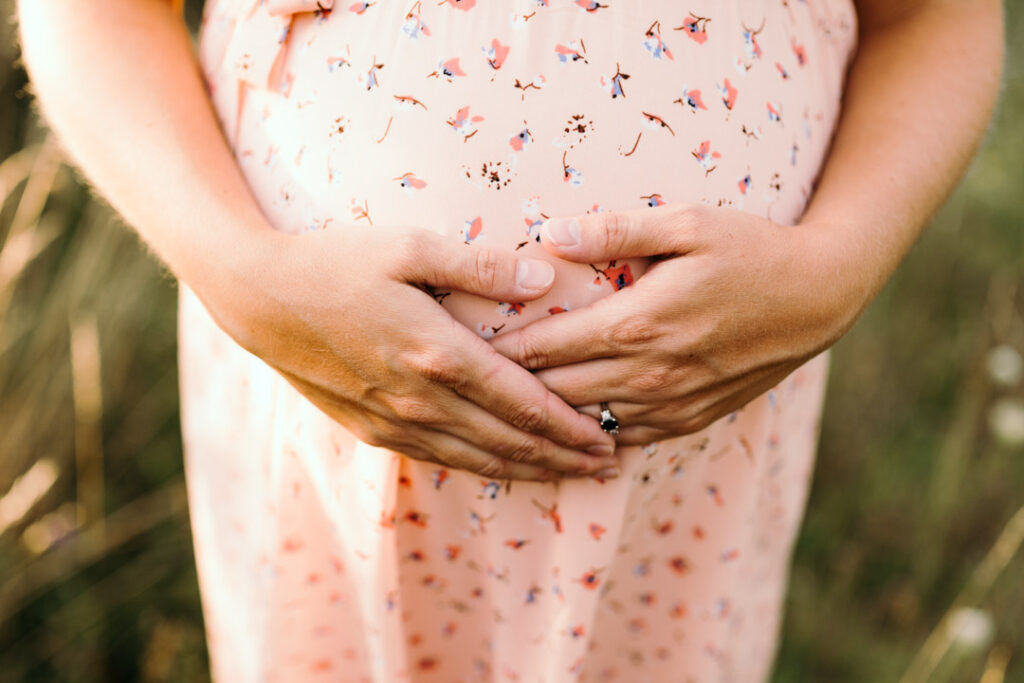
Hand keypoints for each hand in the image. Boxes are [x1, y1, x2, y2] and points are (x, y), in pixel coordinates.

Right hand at [201, 224, 619, 480]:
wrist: (259, 298)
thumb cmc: (337, 262)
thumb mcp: (410, 247)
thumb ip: (481, 266)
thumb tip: (546, 280)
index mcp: (439, 354)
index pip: (524, 404)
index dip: (571, 427)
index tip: (610, 438)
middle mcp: (422, 400)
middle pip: (509, 441)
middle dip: (564, 458)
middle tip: (608, 466)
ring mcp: (395, 421)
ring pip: (478, 459)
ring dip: (530, 470)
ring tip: (570, 476)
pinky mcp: (372, 428)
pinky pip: (439, 458)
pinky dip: (482, 467)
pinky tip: (502, 466)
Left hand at [488, 202, 863, 445]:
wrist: (818, 298)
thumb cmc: (750, 250)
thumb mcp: (686, 223)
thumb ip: (612, 229)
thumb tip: (545, 232)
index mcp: (635, 324)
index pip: (541, 349)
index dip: (495, 350)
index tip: (460, 343)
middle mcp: (647, 375)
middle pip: (551, 393)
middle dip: (507, 386)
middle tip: (468, 376)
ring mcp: (669, 405)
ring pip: (582, 423)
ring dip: (543, 414)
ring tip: (503, 401)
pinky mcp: (689, 420)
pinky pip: (622, 437)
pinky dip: (587, 430)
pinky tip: (564, 422)